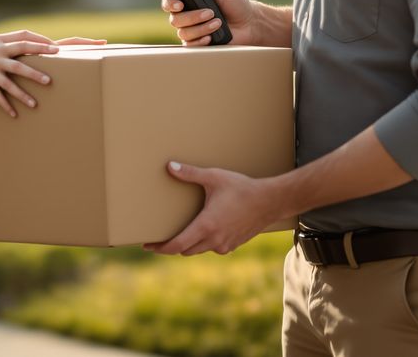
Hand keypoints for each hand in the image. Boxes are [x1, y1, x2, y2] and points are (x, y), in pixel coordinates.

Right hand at [0, 31, 104, 117]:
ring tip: (35, 104)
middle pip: (21, 55)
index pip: (24, 37)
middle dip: (38, 63)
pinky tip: (15, 114)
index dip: (40, 42)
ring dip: (23, 93)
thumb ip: (8, 43)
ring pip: (11, 80)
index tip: (57, 47)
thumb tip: (33, 43)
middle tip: (52, 75)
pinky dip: (6, 105)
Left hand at [143, 162, 291, 255]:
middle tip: (158, 240)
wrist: (270, 201)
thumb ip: (190, 173)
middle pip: (185, 250)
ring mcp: (224, 245)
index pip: (177, 245)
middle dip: (170, 247)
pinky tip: (200, 232)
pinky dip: (202, 243)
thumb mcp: (214, 178)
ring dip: (186, 245)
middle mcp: (214, 240)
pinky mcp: (233, 244)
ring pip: (198, 250)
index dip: (160, 248)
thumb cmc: (241, 188)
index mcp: (206, 226)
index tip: (147, 246)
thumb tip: (170, 166)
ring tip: (177, 235)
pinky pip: (211, 248)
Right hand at [160, 0, 255, 45]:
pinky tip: (211, 36)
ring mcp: (191, 29)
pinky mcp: (198, 42)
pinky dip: (200, 41)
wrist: (248, 23)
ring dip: (201, 28)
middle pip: (175, 19)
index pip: (169, 0)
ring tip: (218, 23)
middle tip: (210, 12)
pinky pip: (190, 45)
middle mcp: (186, 14)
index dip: (170, 3)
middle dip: (193, 16)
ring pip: (183, 32)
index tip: (180, 5)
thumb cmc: (236, 3)